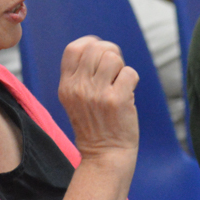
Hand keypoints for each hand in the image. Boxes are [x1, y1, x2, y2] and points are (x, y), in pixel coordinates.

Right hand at [58, 35, 139, 162]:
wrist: (104, 155)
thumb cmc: (94, 125)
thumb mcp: (75, 100)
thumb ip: (81, 75)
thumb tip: (101, 47)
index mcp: (66, 86)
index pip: (73, 48)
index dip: (91, 44)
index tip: (101, 53)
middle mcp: (79, 88)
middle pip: (96, 48)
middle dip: (111, 53)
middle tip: (115, 70)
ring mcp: (97, 94)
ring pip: (113, 57)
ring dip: (121, 67)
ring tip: (120, 82)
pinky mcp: (117, 100)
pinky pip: (130, 72)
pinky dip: (133, 80)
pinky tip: (128, 93)